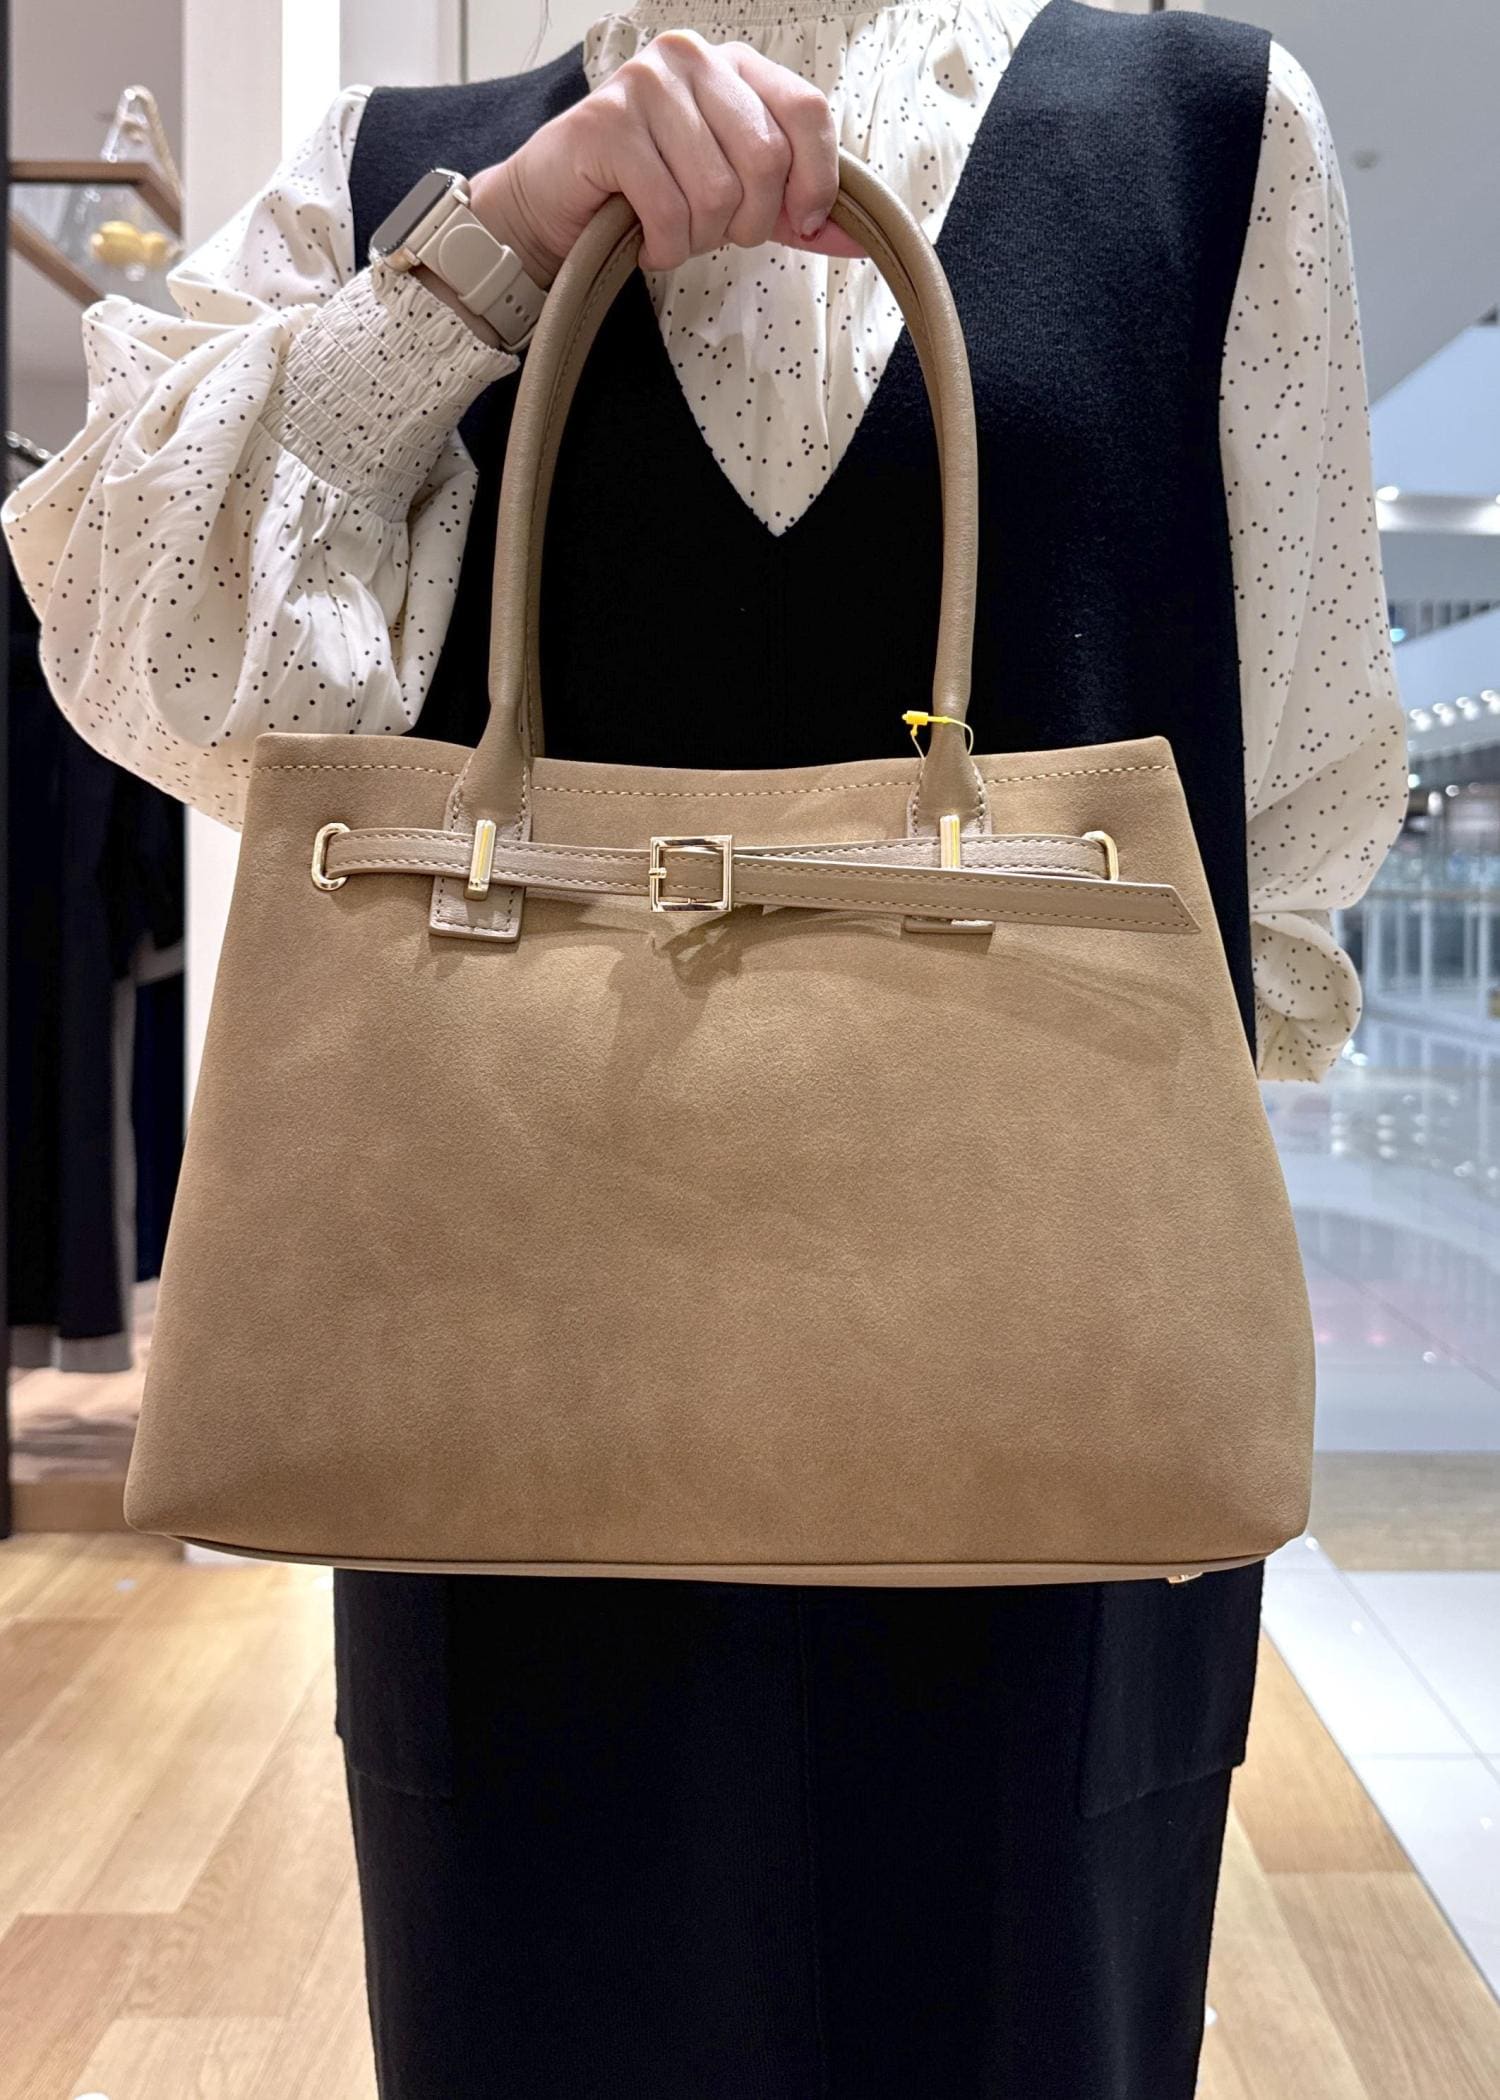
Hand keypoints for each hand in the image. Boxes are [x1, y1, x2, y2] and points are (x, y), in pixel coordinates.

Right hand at [468, 30, 862, 285]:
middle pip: (766, 159)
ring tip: (668, 230)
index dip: (815, 182)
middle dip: (746, 222)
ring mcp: (646, 84)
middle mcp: (692, 59)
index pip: (808, 112)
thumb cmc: (648, 196)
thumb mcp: (736, 198)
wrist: (554, 208)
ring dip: (696, 239)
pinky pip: (669, 211)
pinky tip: (642, 238)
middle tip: (710, 231)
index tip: (798, 224)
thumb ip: (795, 210)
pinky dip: (661, 246)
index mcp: (734, 66)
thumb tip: (857, 238)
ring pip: (716, 193)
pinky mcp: (606, 123)